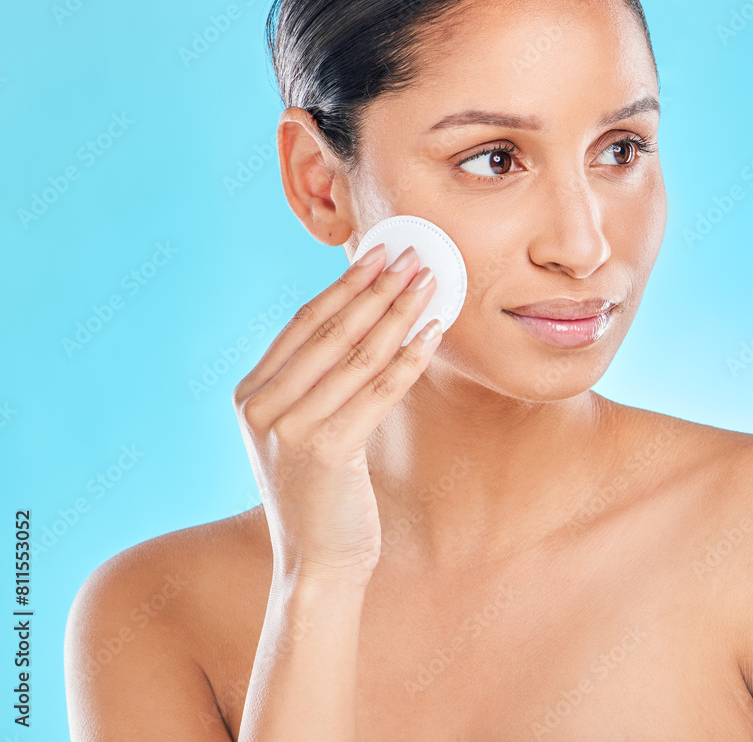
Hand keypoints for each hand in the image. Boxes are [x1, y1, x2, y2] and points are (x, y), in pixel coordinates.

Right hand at [232, 244, 439, 584]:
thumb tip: (364, 317)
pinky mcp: (326, 451)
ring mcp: (289, 429)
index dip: (346, 285)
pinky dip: (410, 358)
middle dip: (378, 287)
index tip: (379, 253)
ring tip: (431, 283)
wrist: (316, 565)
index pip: (304, 324)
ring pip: (358, 354)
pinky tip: (434, 333)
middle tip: (414, 255)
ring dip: (400, 313)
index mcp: (251, 394)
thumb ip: (315, 381)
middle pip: (332, 330)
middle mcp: (263, 406)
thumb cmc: (319, 493)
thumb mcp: (302, 430)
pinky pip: (379, 390)